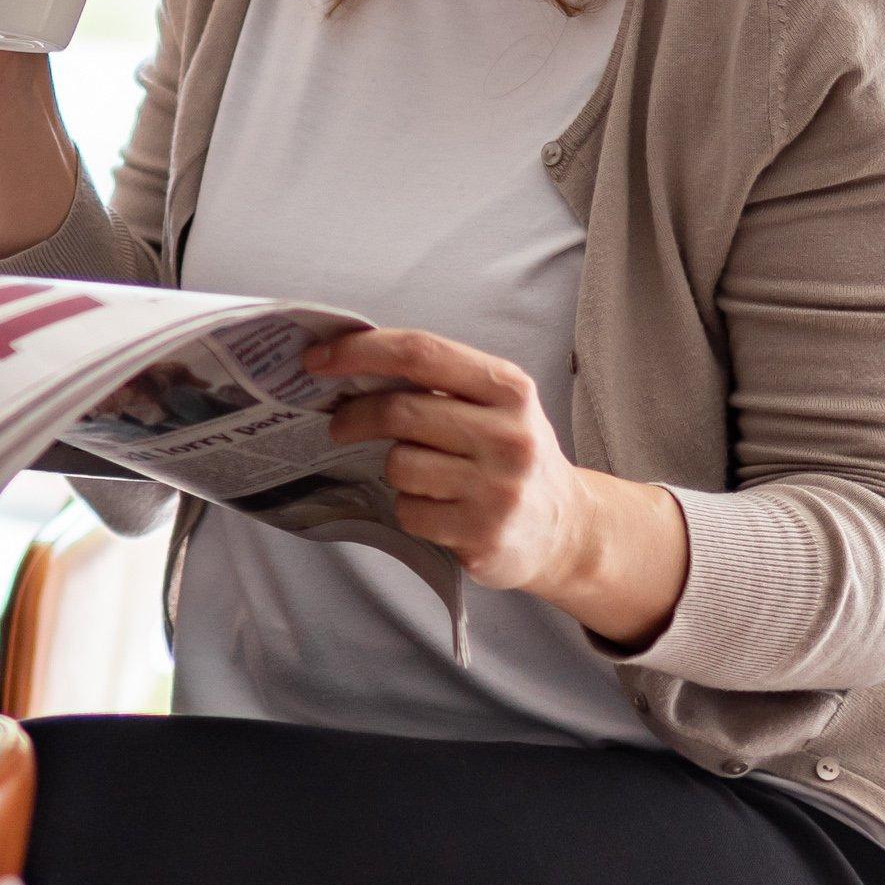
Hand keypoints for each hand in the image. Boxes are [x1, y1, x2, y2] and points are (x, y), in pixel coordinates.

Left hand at [309, 326, 686, 648]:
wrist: (567, 530)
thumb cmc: (513, 457)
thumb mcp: (498, 407)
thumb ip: (440, 383)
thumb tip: (351, 365)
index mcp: (509, 388)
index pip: (420, 353)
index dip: (360, 351)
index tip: (317, 359)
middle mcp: (509, 434)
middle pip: (400, 411)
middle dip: (355, 416)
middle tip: (339, 423)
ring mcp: (497, 487)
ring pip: (400, 465)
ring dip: (395, 471)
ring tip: (424, 477)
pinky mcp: (482, 533)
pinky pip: (409, 511)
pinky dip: (410, 510)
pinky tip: (440, 510)